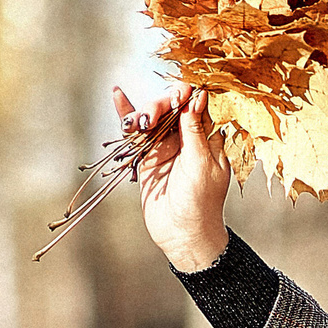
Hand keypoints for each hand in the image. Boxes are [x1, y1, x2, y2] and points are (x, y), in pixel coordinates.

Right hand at [114, 83, 228, 271]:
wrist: (182, 233)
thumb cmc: (201, 203)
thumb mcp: (202, 164)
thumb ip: (195, 131)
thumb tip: (196, 97)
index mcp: (209, 139)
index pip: (198, 105)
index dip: (188, 95)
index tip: (179, 94)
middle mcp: (188, 139)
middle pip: (173, 106)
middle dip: (162, 103)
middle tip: (154, 114)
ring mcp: (166, 146)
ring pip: (154, 116)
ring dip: (144, 112)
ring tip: (138, 123)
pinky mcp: (148, 155)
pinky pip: (137, 131)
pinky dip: (127, 113)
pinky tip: (118, 95)